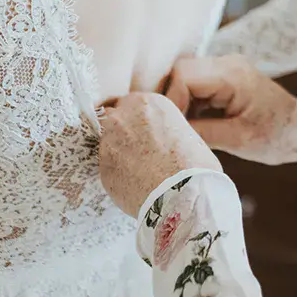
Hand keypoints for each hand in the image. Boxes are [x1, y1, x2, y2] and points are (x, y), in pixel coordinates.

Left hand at [99, 93, 219, 217]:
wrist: (182, 194)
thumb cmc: (194, 166)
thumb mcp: (187, 134)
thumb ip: (166, 129)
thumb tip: (164, 139)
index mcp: (148, 103)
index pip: (134, 103)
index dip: (139, 120)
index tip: (146, 133)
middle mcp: (124, 115)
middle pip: (116, 118)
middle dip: (124, 132)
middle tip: (139, 151)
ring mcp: (109, 139)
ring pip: (108, 142)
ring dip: (118, 152)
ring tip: (138, 170)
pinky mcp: (102, 165)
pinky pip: (107, 166)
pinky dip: (116, 173)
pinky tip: (132, 183)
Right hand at [166, 55, 296, 164]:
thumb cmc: (277, 138)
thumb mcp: (237, 140)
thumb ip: (199, 132)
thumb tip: (166, 131)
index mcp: (233, 75)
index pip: (183, 76)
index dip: (170, 102)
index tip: (172, 129)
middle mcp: (228, 63)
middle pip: (180, 71)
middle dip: (171, 100)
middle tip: (175, 129)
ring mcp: (227, 67)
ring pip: (184, 77)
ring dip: (179, 103)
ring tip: (186, 129)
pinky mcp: (225, 77)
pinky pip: (195, 83)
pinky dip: (188, 103)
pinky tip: (194, 124)